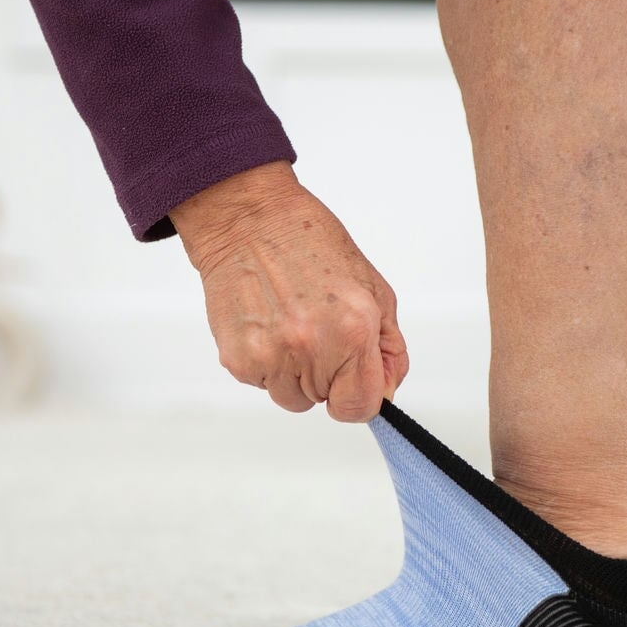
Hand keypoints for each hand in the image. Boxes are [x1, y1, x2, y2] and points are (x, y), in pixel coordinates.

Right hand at [170, 161, 408, 421]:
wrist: (250, 219)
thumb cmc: (310, 243)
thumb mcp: (374, 289)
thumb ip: (389, 348)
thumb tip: (386, 390)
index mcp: (353, 330)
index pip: (360, 406)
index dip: (360, 394)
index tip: (355, 379)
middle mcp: (311, 348)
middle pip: (325, 401)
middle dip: (328, 374)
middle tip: (317, 328)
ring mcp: (270, 357)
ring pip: (291, 397)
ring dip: (295, 372)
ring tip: (291, 324)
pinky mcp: (237, 359)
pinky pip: (262, 382)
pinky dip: (267, 361)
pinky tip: (268, 322)